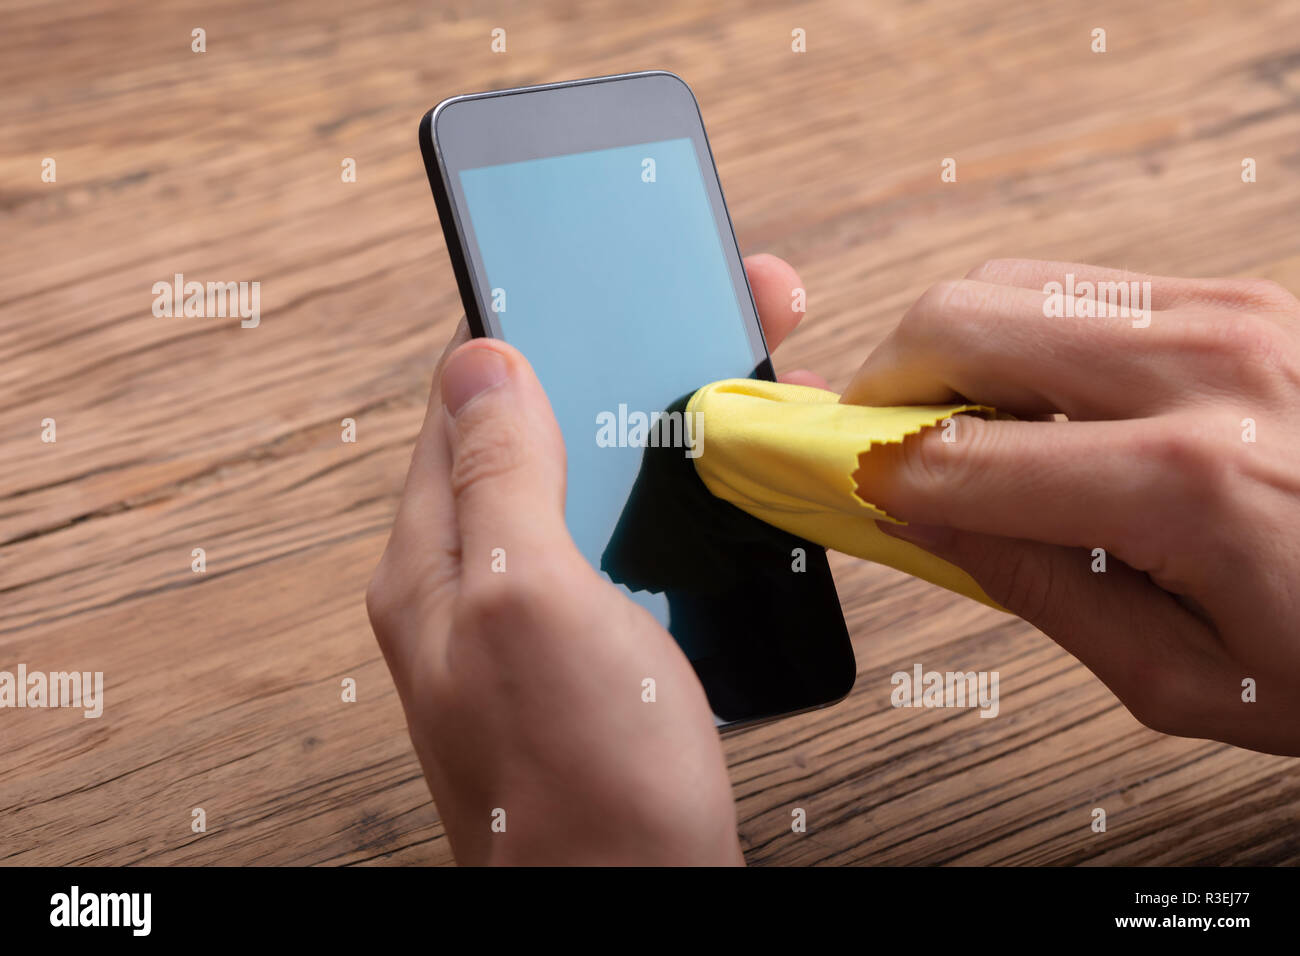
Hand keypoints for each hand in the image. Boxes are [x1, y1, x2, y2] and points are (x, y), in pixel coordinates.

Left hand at [366, 254, 821, 863]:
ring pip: (587, 484)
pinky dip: (670, 500)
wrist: (636, 907)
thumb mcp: (528, 600)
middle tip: (715, 317)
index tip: (604, 268)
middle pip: (538, 431)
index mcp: (436, 557)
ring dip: (653, 425)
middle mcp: (473, 582)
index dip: (537, 322)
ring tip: (731, 380)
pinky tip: (718, 491)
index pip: (466, 395)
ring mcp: (532, 619)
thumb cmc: (582, 784)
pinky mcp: (590, 652)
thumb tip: (481, 357)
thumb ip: (498, 475)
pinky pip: (619, 546)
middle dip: (620, 360)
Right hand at [848, 259, 1299, 755]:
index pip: (950, 455)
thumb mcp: (1182, 675)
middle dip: (885, 381)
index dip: (867, 472)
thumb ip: (1033, 587)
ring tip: (958, 430)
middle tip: (876, 445)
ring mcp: (1229, 313)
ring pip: (1007, 283)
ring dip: (950, 352)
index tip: (833, 484)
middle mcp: (1205, 368)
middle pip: (958, 318)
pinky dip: (1021, 336)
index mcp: (1187, 485)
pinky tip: (1036, 404)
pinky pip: (1077, 286)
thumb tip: (922, 518)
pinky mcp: (1239, 296)